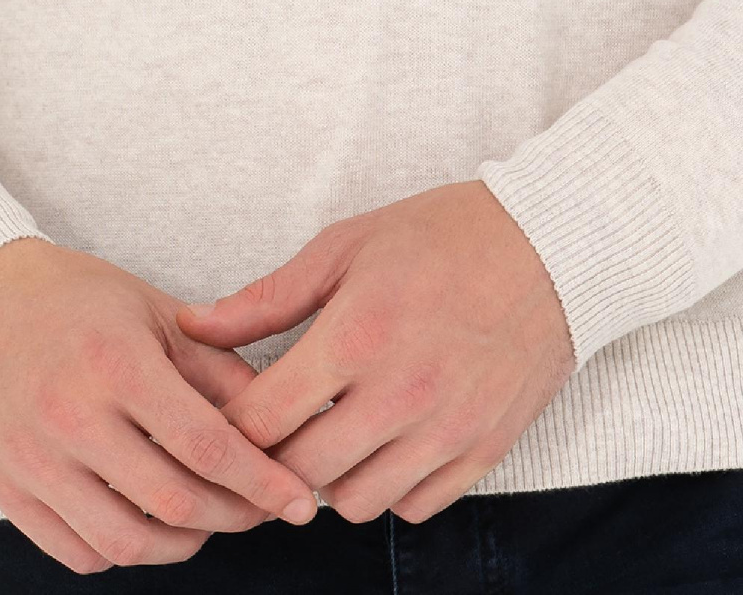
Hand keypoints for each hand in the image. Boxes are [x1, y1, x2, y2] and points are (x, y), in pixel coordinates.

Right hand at [0, 236, 321, 574]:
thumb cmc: (74, 299)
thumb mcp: (151, 310)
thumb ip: (214, 363)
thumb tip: (275, 415)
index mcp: (116, 363)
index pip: (206, 444)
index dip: (262, 481)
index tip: (299, 499)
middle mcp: (72, 417)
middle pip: (174, 502)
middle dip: (235, 516)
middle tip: (263, 510)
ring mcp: (35, 461)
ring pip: (126, 542)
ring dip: (183, 544)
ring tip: (208, 520)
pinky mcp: (9, 491)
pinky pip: (78, 553)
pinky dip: (123, 552)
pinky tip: (147, 524)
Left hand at [173, 181, 575, 527]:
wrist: (550, 247)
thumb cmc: (441, 236)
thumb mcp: (345, 245)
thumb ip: (266, 298)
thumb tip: (192, 327)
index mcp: (357, 336)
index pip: (262, 421)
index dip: (230, 426)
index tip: (227, 414)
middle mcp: (400, 394)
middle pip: (300, 473)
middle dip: (274, 458)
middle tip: (275, 431)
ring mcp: (445, 431)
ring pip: (354, 503)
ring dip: (331, 477)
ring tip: (332, 434)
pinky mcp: (482, 451)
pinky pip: (413, 507)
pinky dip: (389, 487)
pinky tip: (385, 444)